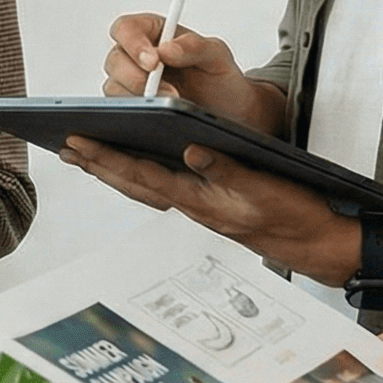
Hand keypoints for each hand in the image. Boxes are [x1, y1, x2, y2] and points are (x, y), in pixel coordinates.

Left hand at [60, 138, 357, 284]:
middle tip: (64, 145)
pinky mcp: (207, 204)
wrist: (317, 242)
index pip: (143, 175)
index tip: (78, 140)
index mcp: (200, 201)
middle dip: (97, 164)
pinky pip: (162, 187)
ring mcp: (198, 207)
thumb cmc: (294, 215)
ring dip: (112, 169)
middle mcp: (192, 206)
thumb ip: (228, 170)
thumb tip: (192, 150)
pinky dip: (139, 174)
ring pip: (144, 186)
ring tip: (84, 153)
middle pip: (133, 183)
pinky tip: (129, 164)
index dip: (108, 158)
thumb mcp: (264, 188)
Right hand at [103, 14, 283, 131]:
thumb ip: (194, 46)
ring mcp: (129, 81)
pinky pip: (120, 108)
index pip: (127, 28)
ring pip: (114, 86)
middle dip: (138, 77)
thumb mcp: (217, 56)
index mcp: (153, 32)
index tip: (153, 61)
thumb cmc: (220, 77)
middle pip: (116, 60)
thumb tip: (166, 49)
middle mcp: (135, 55)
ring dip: (140, 97)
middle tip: (166, 91)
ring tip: (171, 103)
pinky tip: (158, 114)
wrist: (228, 110)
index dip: (133, 43)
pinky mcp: (130, 105)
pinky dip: (137, 111)